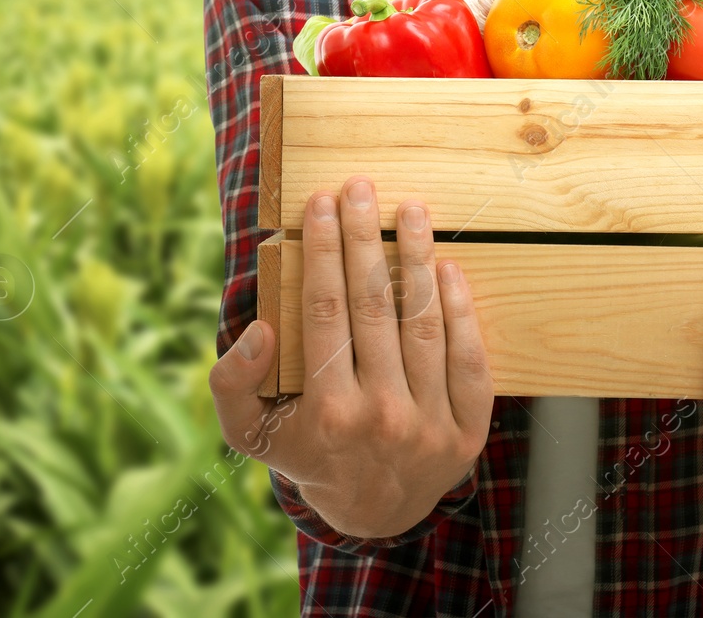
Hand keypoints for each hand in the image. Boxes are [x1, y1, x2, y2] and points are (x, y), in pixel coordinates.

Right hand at [208, 177, 494, 538]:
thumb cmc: (309, 454)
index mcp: (329, 411)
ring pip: (425, 324)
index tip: (321, 204)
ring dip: (418, 259)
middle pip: (374, 307)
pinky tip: (447, 267)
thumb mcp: (252, 433)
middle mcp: (383, 415)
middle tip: (360, 189)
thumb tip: (259, 329)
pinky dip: (460, 309)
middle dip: (364, 239)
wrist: (374, 512)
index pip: (326, 311)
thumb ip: (233, 384)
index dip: (323, 251)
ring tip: (411, 210)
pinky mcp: (469, 429)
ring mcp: (431, 422)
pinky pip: (469, 357)